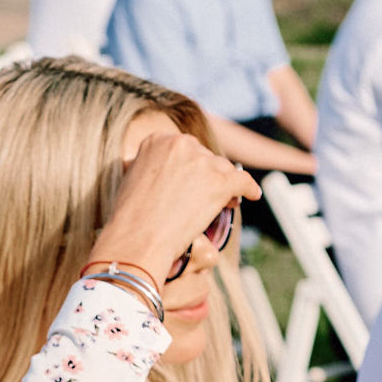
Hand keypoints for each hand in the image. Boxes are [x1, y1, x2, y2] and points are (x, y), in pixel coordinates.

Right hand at [88, 130, 258, 293]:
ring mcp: (201, 163)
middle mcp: (180, 145)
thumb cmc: (128, 219)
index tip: (194, 179)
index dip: (192, 166)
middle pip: (205, 157)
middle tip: (209, 195)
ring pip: (224, 169)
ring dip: (226, 185)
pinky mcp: (219, 183)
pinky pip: (243, 181)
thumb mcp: (129, 180)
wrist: (137, 240)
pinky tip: (253, 195)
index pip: (184, 149)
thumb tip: (142, 167)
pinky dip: (249, 188)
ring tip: (226, 202)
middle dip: (209, 174)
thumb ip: (144, 167)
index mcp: (157, 141)